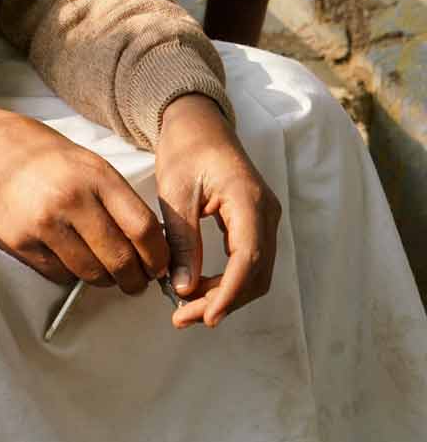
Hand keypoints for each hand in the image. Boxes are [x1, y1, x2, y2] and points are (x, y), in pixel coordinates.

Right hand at [0, 102, 168, 292]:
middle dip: (135, 279)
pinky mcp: (21, 243)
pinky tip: (68, 256)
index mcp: (96, 175)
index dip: (158, 257)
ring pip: (92, 274)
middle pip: (121, 260)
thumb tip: (148, 244)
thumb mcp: (86, 162)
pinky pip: (60, 274)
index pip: (143, 229)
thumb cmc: (40, 154)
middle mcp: (72, 199)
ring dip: (104, 279)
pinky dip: (71, 273)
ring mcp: (45, 224)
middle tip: (136, 281)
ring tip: (103, 270)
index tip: (159, 266)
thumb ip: (115, 199)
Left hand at [155, 94, 280, 328]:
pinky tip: (198, 289)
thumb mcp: (176, 193)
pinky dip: (227, 281)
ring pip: (255, 272)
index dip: (229, 293)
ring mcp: (265, 218)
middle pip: (255, 272)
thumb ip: (181, 240)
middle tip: (182, 317)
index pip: (248, 258)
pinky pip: (249, 262)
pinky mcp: (256, 224)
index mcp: (248, 199)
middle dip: (222, 300)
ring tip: (185, 309)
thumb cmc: (185, 150)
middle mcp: (266, 212)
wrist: (197, 124)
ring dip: (225, 295)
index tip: (206, 317)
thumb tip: (183, 288)